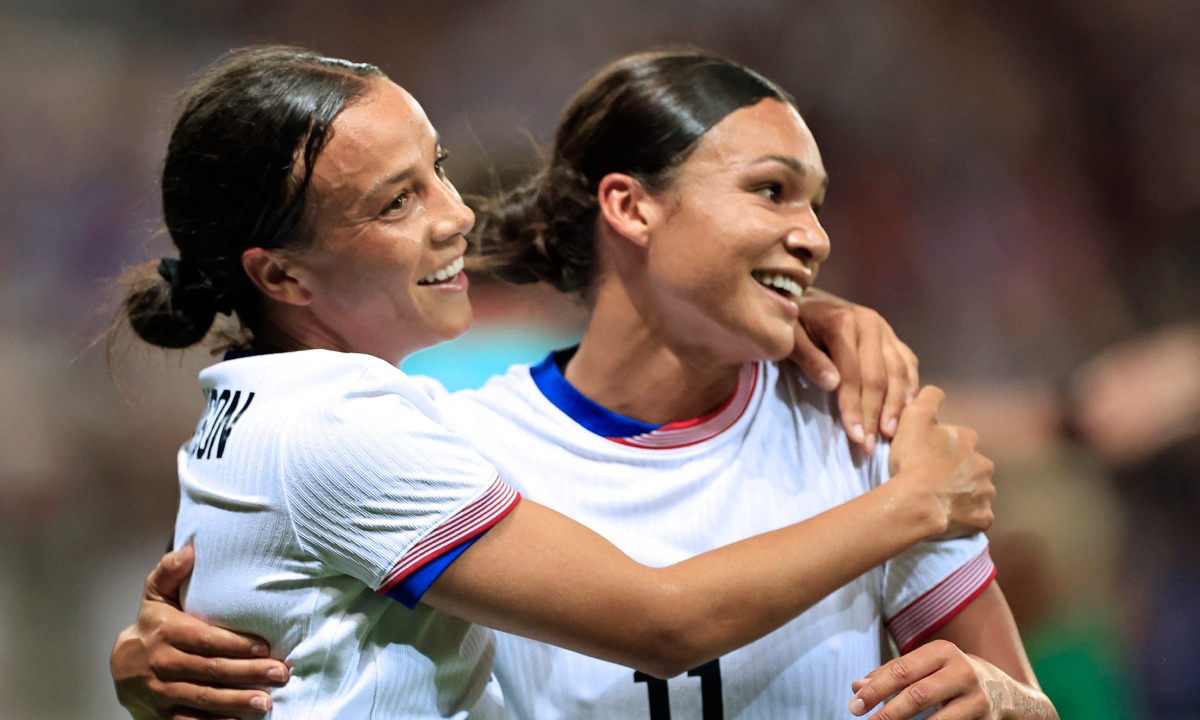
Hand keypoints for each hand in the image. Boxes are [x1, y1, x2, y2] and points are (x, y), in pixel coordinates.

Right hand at [111, 546, 287, 718]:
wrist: (122, 666)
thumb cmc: (152, 625)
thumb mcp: (156, 595)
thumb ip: (170, 571)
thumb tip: (189, 550)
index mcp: (167, 633)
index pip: (207, 640)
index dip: (237, 645)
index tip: (265, 647)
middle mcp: (164, 664)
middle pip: (212, 670)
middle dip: (248, 673)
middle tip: (279, 674)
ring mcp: (163, 692)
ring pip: (204, 698)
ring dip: (236, 701)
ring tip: (266, 701)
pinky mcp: (163, 715)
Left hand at [793, 289, 918, 453]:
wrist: (807, 299)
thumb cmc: (793, 324)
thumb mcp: (789, 338)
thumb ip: (808, 358)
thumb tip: (832, 384)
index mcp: (843, 322)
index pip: (852, 374)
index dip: (854, 408)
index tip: (856, 437)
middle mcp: (870, 323)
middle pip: (879, 377)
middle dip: (875, 414)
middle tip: (870, 446)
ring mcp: (885, 329)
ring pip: (900, 371)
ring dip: (897, 406)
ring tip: (891, 435)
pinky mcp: (893, 336)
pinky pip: (909, 363)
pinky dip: (910, 388)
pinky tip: (908, 411)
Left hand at [848, 639, 1057, 718]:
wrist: (1013, 696)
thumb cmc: (957, 678)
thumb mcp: (930, 667)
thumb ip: (894, 674)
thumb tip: (856, 686)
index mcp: (943, 651)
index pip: (901, 669)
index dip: (875, 688)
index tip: (854, 705)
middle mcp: (962, 671)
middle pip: (916, 695)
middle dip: (886, 712)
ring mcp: (976, 699)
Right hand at [888, 387, 994, 537]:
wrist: (916, 502)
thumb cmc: (913, 460)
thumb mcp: (914, 416)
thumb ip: (929, 398)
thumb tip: (937, 393)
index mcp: (969, 439)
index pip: (959, 439)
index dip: (942, 447)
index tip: (926, 456)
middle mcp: (984, 464)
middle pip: (971, 465)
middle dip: (958, 471)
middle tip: (933, 479)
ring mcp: (985, 494)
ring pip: (976, 491)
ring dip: (963, 493)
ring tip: (939, 499)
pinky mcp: (983, 519)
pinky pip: (978, 516)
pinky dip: (967, 516)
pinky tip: (950, 516)